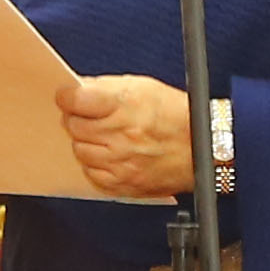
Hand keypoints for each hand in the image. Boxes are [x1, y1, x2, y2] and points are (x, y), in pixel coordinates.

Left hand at [58, 73, 192, 199]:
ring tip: (105, 136)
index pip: (75, 100)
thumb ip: (106, 87)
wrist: (202, 147)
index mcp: (124, 106)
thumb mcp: (143, 87)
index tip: (67, 96)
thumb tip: (79, 88)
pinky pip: (91, 173)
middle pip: (73, 126)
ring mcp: (120, 162)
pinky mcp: (122, 183)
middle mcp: (120, 135)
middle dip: (78, 118)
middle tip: (92, 116)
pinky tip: (111, 155)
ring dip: (87, 142)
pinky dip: (96, 164)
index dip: (66, 96)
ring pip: (79, 150)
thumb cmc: (176, 115)